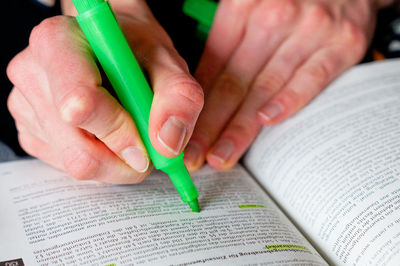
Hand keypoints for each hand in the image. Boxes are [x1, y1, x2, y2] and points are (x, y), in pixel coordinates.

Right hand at [7, 0, 202, 182]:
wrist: (113, 46)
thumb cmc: (136, 50)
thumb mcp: (168, 62)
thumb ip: (179, 98)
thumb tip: (168, 143)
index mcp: (57, 42)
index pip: (80, 105)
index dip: (120, 132)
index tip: (148, 142)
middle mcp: (32, 73)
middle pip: (78, 150)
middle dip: (124, 158)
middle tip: (147, 144)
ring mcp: (25, 106)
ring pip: (76, 164)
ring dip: (116, 160)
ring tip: (127, 128)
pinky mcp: (30, 132)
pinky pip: (68, 167)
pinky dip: (100, 159)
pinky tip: (106, 132)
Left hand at [184, 0, 384, 170]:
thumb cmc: (290, 2)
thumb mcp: (251, 12)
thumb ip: (228, 46)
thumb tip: (201, 96)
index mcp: (240, 10)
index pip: (212, 68)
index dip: (195, 108)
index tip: (183, 137)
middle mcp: (271, 18)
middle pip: (234, 83)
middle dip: (211, 126)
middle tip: (194, 157)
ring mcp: (308, 31)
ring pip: (265, 87)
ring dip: (241, 127)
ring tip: (222, 155)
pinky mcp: (341, 44)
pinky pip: (311, 77)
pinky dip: (289, 100)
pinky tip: (268, 122)